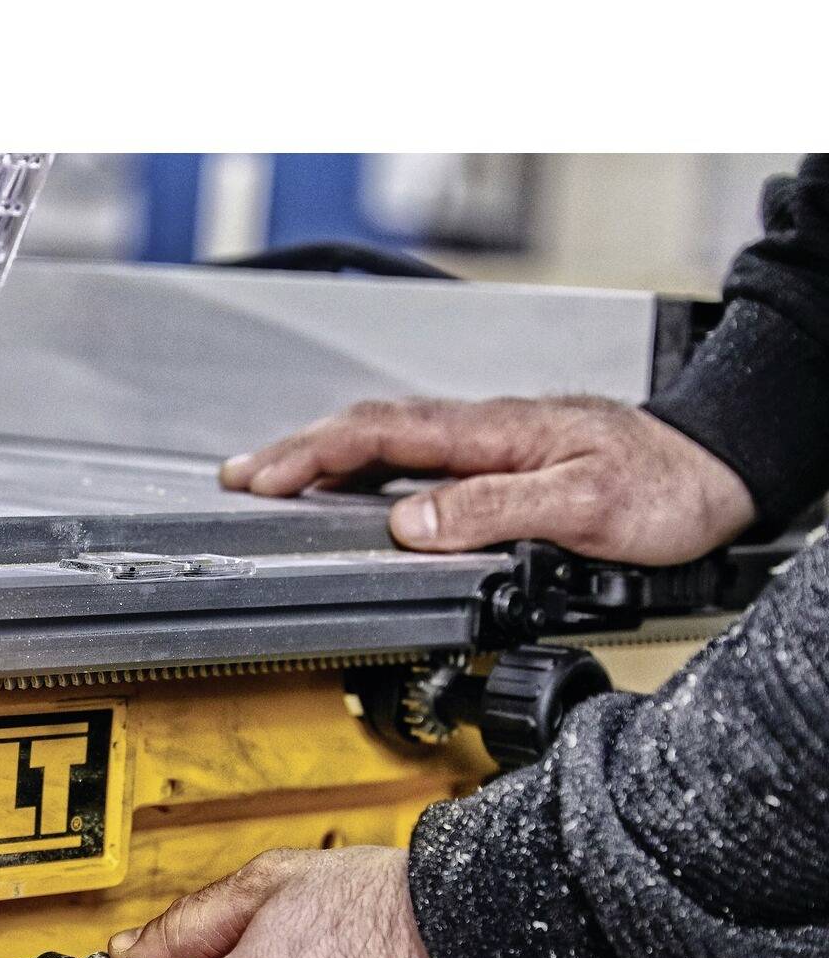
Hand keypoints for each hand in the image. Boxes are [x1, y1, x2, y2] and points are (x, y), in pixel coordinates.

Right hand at [218, 395, 753, 566]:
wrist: (717, 470)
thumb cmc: (665, 486)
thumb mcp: (583, 504)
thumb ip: (493, 510)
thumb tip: (413, 525)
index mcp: (493, 434)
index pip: (382, 434)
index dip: (313, 455)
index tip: (263, 479)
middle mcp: (485, 433)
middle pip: (369, 432)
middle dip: (295, 453)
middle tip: (240, 479)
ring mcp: (490, 446)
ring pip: (388, 444)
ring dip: (323, 460)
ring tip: (275, 481)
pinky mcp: (501, 465)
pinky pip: (415, 462)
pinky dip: (365, 472)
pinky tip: (353, 492)